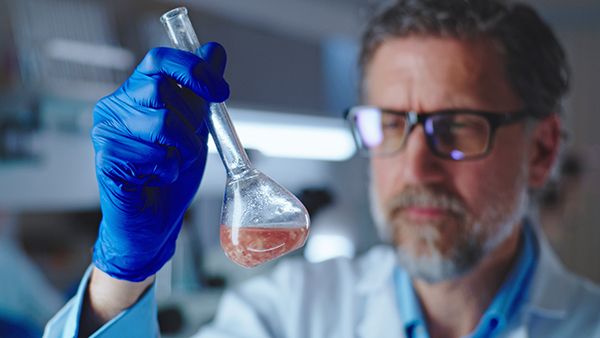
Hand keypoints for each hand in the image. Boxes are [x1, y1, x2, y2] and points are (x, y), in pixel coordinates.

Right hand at [91, 43, 227, 281]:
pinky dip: (168, 171)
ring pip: (163, 124)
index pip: (160, 60)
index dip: (193, 70)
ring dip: (183, 151)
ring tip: (173, 165)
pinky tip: (157, 179)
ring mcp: (106, 131)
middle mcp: (115, 106)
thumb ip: (201, 92)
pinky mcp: (106, 159)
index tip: (220, 90)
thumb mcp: (195, 129)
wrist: (155, 222)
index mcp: (136, 94)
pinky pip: (154, 156)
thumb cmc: (170, 175)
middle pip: (164, 90)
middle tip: (188, 147)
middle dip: (191, 123)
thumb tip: (215, 50)